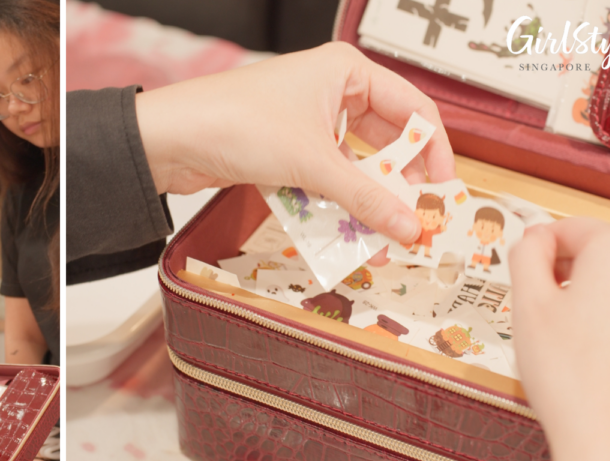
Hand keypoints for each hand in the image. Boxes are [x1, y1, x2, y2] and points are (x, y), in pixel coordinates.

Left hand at [134, 41, 454, 244]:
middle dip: (394, 186)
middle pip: (381, 144)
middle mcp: (328, 92)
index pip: (412, 110)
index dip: (432, 153)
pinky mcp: (281, 152)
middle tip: (409, 222)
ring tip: (375, 238)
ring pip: (349, 168)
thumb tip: (408, 226)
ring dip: (360, 203)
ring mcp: (303, 124)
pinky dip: (329, 206)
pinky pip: (319, 182)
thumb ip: (366, 197)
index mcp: (346, 72)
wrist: (168, 140)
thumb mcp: (312, 162)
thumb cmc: (234, 123)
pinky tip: (337, 234)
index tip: (441, 192)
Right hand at [510, 217, 609, 460]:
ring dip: (577, 305)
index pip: (561, 229)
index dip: (531, 256)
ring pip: (606, 285)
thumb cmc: (571, 376)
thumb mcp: (528, 306)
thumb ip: (524, 256)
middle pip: (589, 254)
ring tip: (560, 347)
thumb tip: (532, 238)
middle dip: (557, 280)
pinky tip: (587, 362)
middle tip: (534, 320)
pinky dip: (601, 328)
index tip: (518, 285)